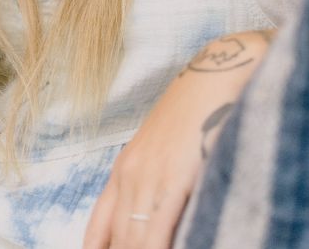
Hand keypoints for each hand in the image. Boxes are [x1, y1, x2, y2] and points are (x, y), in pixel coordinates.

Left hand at [83, 31, 273, 248]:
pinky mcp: (175, 178)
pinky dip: (162, 248)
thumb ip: (151, 188)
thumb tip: (150, 228)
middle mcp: (130, 176)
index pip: (97, 234)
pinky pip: (159, 232)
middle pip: (118, 243)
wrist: (212, 76)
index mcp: (122, 172)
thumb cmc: (193, 116)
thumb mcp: (161, 152)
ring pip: (134, 242)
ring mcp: (150, 177)